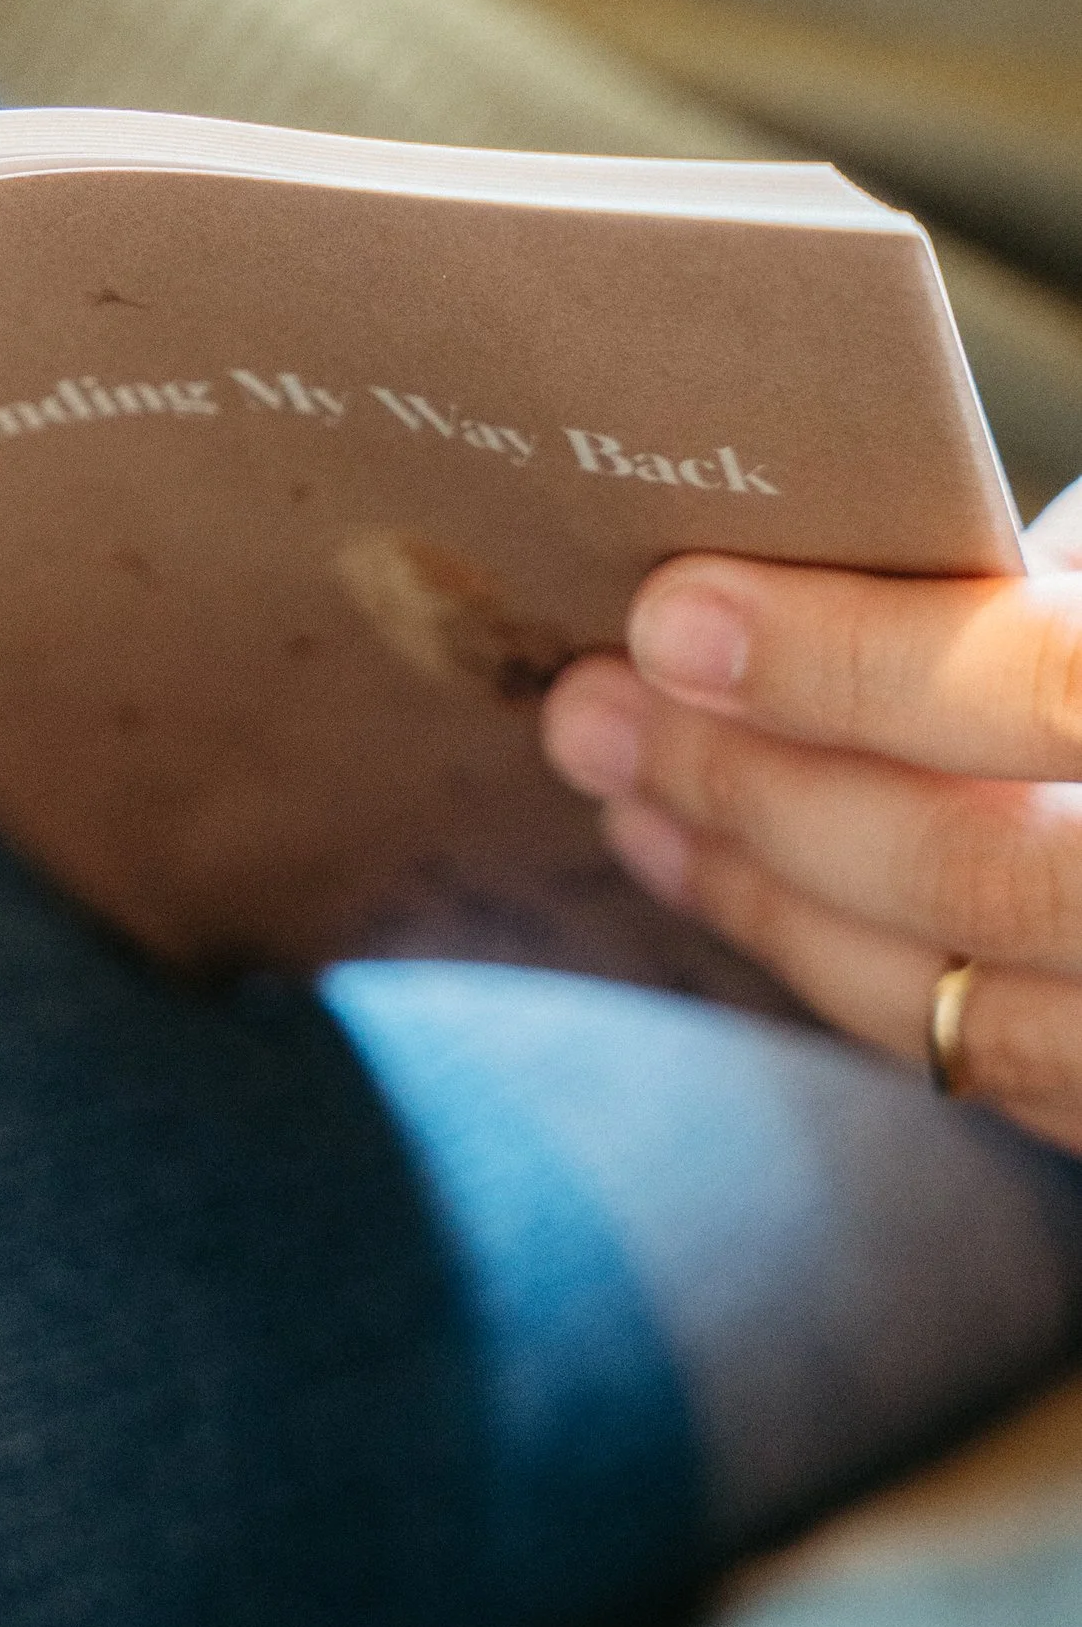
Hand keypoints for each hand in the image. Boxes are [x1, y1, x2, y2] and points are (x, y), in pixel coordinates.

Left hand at [542, 479, 1081, 1145]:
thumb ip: (1061, 588)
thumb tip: (833, 555)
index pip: (1053, 689)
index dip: (854, 659)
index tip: (671, 610)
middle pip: (981, 872)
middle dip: (757, 783)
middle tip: (592, 702)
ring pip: (968, 1009)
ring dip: (764, 895)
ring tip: (627, 783)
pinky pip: (1004, 1071)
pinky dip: (847, 973)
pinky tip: (735, 881)